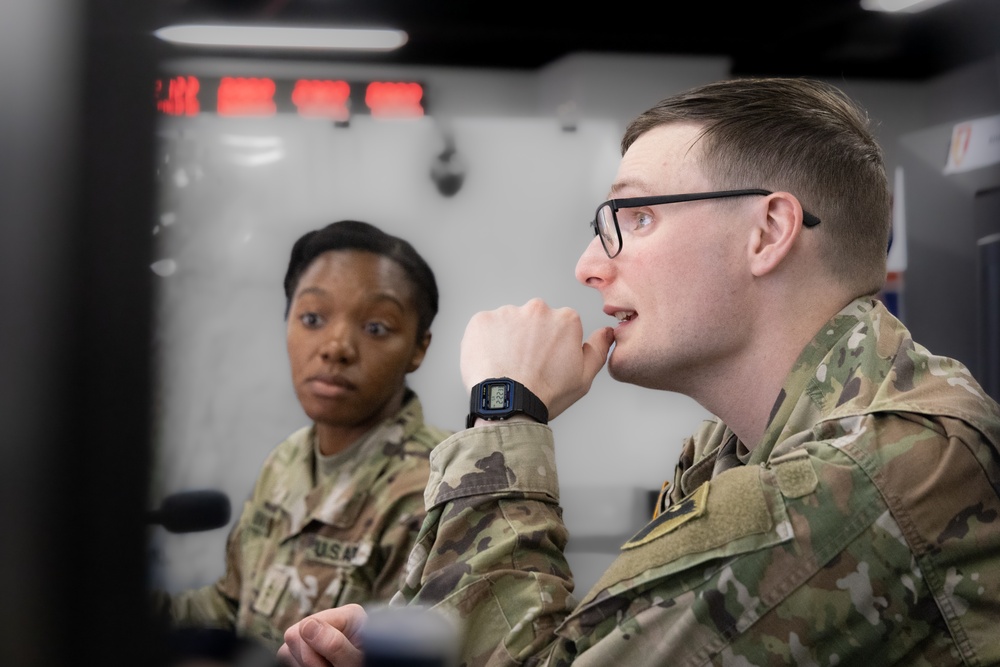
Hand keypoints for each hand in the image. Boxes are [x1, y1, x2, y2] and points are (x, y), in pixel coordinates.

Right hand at [277, 604, 366, 666]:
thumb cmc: (368, 666)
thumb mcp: (356, 660)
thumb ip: (335, 644)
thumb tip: (307, 625)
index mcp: (348, 614)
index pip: (306, 626)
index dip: (312, 653)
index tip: (333, 665)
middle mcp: (330, 620)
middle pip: (294, 636)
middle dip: (308, 660)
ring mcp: (318, 634)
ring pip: (288, 648)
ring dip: (304, 664)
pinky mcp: (309, 648)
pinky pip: (289, 657)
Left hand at [460, 298, 613, 419]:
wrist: (508, 405)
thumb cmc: (546, 394)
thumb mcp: (584, 377)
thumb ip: (598, 349)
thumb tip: (607, 332)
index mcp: (566, 319)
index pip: (560, 325)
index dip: (553, 346)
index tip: (547, 362)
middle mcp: (538, 309)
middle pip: (534, 320)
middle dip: (530, 338)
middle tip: (525, 365)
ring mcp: (508, 312)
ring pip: (509, 323)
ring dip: (507, 339)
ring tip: (507, 366)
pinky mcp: (482, 320)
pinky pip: (485, 327)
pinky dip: (486, 341)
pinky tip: (491, 361)